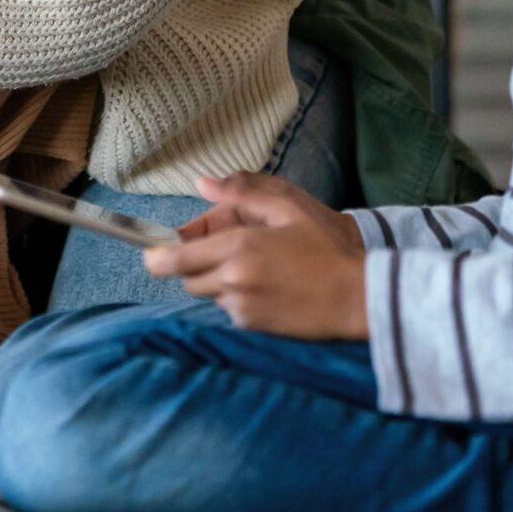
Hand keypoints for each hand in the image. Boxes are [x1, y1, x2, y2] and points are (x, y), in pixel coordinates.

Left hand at [141, 173, 369, 340]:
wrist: (360, 297)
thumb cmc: (327, 248)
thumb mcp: (290, 208)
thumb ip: (243, 193)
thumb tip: (202, 184)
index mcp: (237, 248)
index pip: (174, 259)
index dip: (156, 256)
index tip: (152, 253)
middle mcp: (232, 281)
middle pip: (187, 277)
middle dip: (196, 263)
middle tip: (224, 250)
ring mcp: (241, 307)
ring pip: (209, 293)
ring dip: (218, 280)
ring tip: (256, 267)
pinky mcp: (252, 327)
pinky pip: (229, 309)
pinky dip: (238, 297)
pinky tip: (268, 287)